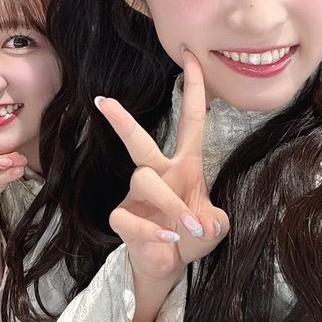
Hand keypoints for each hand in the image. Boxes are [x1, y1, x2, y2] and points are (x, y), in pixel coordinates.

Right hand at [97, 49, 228, 288]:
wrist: (170, 265)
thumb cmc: (191, 235)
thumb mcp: (215, 227)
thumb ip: (216, 223)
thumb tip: (205, 225)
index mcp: (185, 165)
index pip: (191, 120)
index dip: (194, 88)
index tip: (190, 56)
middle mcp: (159, 173)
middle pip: (139, 142)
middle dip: (123, 122)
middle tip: (104, 102)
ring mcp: (137, 195)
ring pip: (146, 182)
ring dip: (171, 204)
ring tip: (190, 228)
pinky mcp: (122, 217)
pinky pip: (131, 218)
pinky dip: (154, 232)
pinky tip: (170, 240)